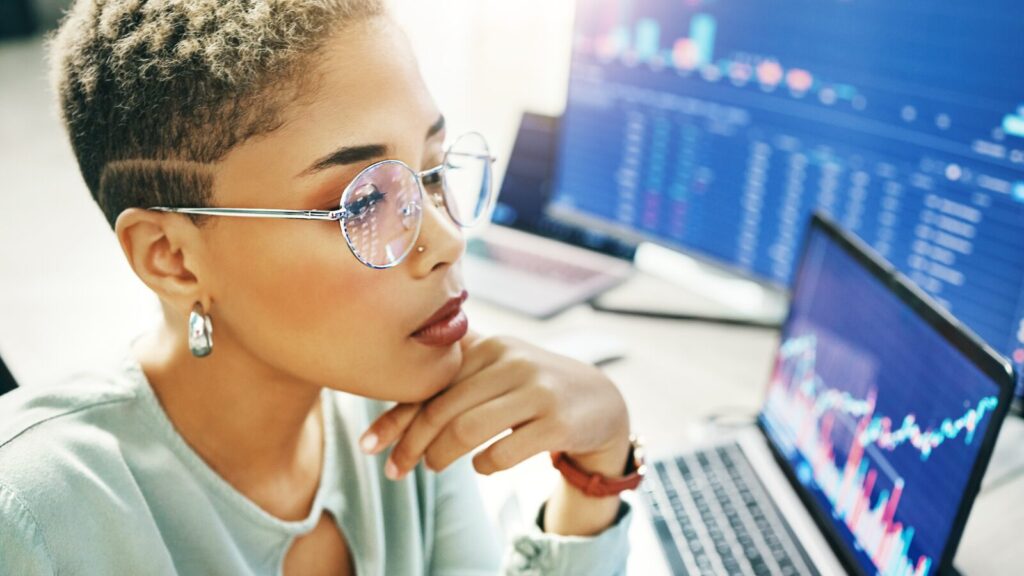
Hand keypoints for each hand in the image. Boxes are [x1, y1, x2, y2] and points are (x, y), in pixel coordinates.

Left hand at [358, 329, 631, 480]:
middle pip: (443, 410)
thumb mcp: (498, 366)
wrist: (601, 401)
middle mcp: (511, 362)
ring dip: (441, 457)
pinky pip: (503, 453)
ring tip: (433, 467)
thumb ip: (455, 371)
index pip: (430, 383)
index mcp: (489, 346)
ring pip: (467, 431)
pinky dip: (483, 465)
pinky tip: (480, 465)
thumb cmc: (532, 386)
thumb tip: (390, 389)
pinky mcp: (557, 422)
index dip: (395, 417)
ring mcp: (536, 391)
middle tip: (397, 469)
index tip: (369, 444)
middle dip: (411, 445)